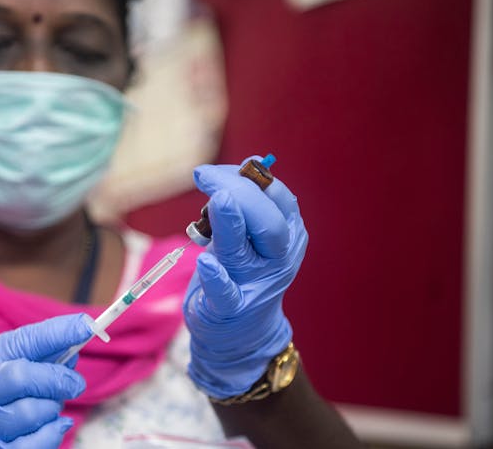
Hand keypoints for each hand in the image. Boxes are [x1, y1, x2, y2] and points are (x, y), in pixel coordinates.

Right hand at [0, 313, 93, 448]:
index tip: (85, 325)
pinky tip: (53, 425)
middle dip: (57, 378)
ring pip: (34, 412)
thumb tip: (75, 344)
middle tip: (75, 383)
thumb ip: (35, 352)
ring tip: (49, 406)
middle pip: (23, 377)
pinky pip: (38, 444)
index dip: (57, 333)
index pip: (23, 342)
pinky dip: (54, 433)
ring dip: (53, 407)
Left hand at [184, 158, 307, 398]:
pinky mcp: (229, 308)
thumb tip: (253, 160)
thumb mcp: (252, 235)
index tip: (217, 170)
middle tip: (204, 176)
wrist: (241, 332)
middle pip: (267, 223)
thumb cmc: (243, 271)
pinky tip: (206, 263)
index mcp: (288, 235)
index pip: (277, 198)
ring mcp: (254, 285)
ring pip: (243, 252)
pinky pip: (225, 293)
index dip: (249, 177)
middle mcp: (277, 259)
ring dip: (230, 224)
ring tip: (217, 200)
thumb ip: (250, 202)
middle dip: (237, 193)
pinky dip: (216, 278)